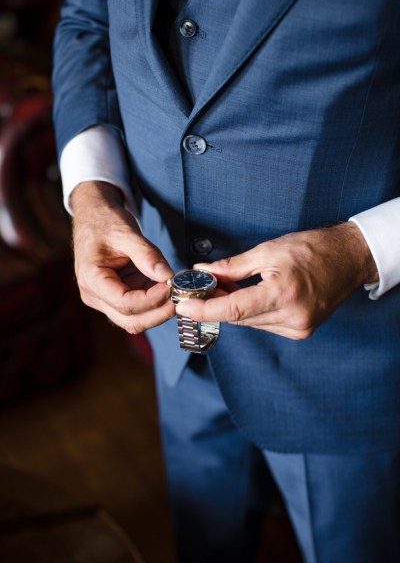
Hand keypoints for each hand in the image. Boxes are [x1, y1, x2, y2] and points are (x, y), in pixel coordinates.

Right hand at [71, 181, 174, 332]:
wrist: (94, 216)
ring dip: (158, 310)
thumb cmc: (104, 221)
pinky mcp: (117, 296)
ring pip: (135, 319)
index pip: (124, 303)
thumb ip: (146, 255)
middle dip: (158, 313)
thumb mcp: (126, 232)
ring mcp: (105, 299)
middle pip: (130, 321)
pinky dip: (155, 302)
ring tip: (177, 292)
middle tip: (181, 297)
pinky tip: (168, 288)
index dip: (151, 299)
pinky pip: (138, 308)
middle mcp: (95, 295)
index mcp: (91, 279)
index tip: (171, 286)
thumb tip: (167, 276)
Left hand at [176, 223, 378, 339]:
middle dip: (216, 304)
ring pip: (250, 323)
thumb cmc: (311, 249)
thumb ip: (232, 267)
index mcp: (283, 293)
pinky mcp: (301, 332)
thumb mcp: (268, 251)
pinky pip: (264, 324)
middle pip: (239, 318)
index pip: (235, 309)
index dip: (205, 310)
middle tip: (200, 287)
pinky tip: (249, 296)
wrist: (348, 259)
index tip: (183, 306)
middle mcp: (292, 317)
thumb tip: (202, 271)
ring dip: (234, 308)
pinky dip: (252, 313)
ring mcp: (298, 328)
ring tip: (225, 287)